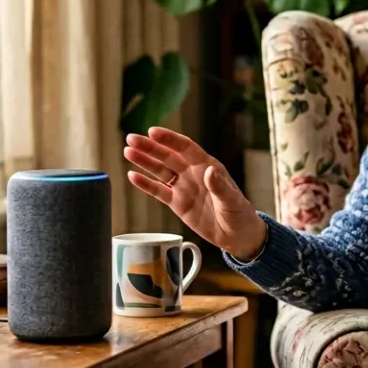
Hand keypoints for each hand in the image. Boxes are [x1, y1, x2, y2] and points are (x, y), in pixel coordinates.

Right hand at [124, 127, 266, 260]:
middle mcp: (193, 173)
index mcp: (208, 166)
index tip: (152, 132)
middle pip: (168, 156)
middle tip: (131, 138)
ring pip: (160, 171)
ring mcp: (184, 188)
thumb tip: (209, 170)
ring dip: (144, 161)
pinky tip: (132, 176)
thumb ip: (220, 186)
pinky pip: (158, 191)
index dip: (169, 139)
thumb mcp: (232, 201)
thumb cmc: (239, 214)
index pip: (185, 148)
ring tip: (128, 151)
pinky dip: (145, 184)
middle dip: (150, 147)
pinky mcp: (177, 203)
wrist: (237, 235)